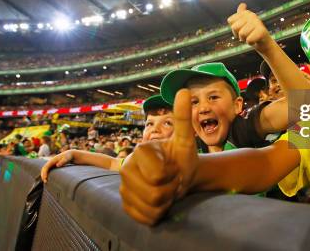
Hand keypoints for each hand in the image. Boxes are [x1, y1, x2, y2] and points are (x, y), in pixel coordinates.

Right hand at [40, 150, 73, 182]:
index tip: (45, 178)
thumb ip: (62, 161)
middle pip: (44, 169)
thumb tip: (57, 165)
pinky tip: (48, 179)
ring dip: (44, 175)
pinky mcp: (54, 166)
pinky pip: (48, 170)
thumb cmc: (68, 156)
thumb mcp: (66, 158)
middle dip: (43, 175)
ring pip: (45, 170)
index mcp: (52, 160)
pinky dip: (47, 174)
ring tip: (46, 182)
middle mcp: (51, 162)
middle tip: (45, 182)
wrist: (70, 154)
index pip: (46, 167)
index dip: (44, 173)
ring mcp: (52, 164)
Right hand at [119, 89, 197, 224]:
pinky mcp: (126, 205)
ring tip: (167, 190)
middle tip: (172, 180)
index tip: (173, 167)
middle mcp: (126, 168)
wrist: (181, 177)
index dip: (173, 175)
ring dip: (166, 203)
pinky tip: (159, 203)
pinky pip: (145, 218)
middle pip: (155, 193)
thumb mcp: (185, 140)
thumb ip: (183, 117)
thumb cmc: (182, 158)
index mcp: (139, 151)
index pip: (159, 176)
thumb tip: (184, 91)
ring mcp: (124, 188)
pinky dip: (158, 214)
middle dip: (171, 190)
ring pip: (150, 207)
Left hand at [227, 3, 273, 53]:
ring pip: (241, 34)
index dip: (234, 27)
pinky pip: (249, 40)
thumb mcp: (244, 23)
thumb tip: (243, 4)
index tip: (241, 28)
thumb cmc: (251, 32)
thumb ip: (240, 13)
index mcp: (246, 13)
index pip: (230, 20)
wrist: (263, 42)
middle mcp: (252, 15)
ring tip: (251, 36)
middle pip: (234, 27)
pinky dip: (250, 42)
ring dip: (245, 39)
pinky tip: (255, 40)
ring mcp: (257, 22)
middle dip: (238, 34)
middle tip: (246, 34)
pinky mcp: (262, 31)